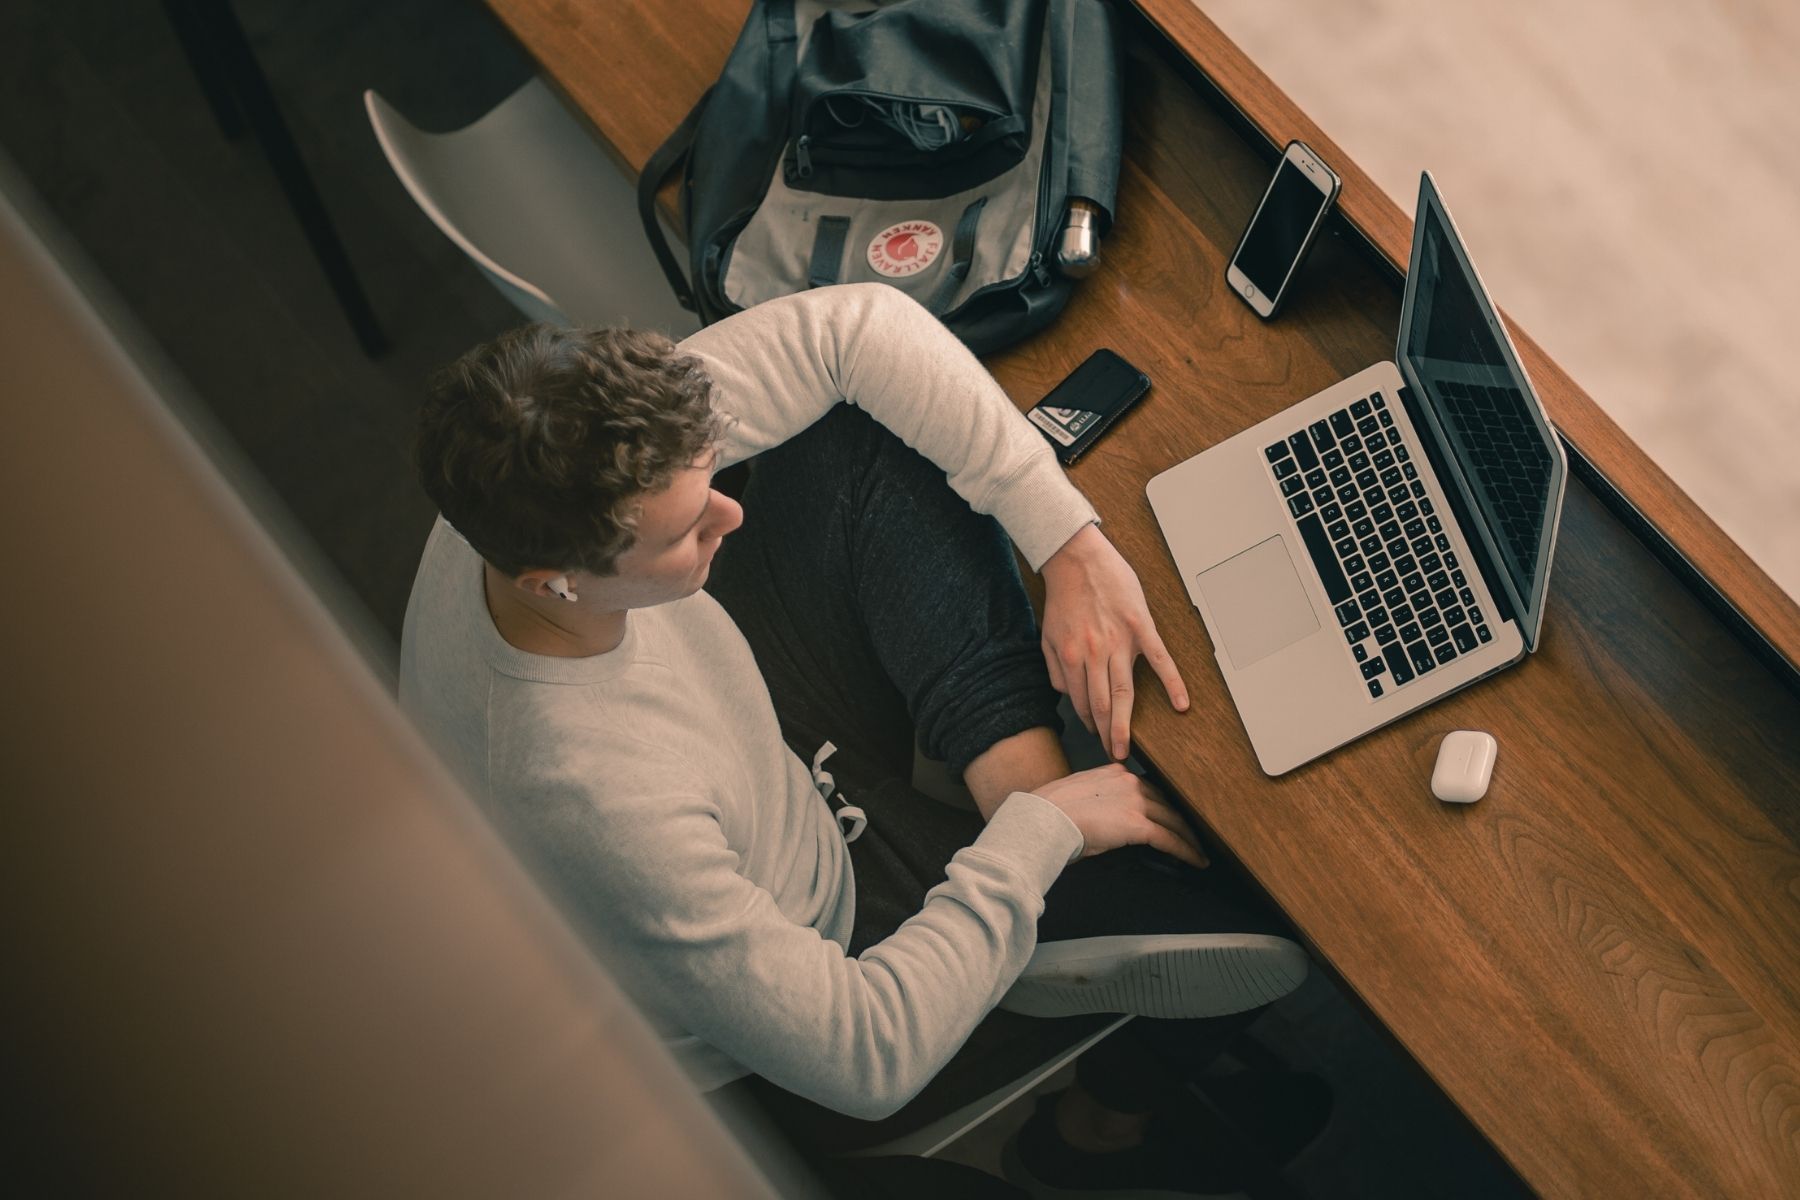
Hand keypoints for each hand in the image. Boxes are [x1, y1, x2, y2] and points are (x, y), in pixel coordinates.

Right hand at [1032, 763, 1207, 867]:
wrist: (1043, 818)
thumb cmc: (1049, 813)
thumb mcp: (1076, 798)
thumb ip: (1097, 802)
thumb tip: (1103, 822)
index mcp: (1113, 772)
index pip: (1147, 788)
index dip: (1161, 804)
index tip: (1171, 816)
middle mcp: (1128, 782)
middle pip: (1165, 802)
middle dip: (1180, 820)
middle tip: (1193, 834)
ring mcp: (1135, 802)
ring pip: (1173, 820)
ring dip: (1188, 837)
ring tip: (1199, 851)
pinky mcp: (1138, 824)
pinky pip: (1170, 839)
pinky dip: (1186, 850)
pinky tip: (1196, 860)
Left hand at [1039, 523, 1187, 759]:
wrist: (1076, 558)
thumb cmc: (1063, 596)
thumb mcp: (1048, 636)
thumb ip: (1054, 668)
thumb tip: (1063, 694)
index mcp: (1071, 657)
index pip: (1081, 702)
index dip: (1089, 724)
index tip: (1096, 738)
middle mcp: (1094, 654)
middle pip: (1103, 705)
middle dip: (1107, 735)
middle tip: (1114, 757)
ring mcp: (1119, 642)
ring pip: (1124, 692)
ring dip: (1125, 723)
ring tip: (1128, 748)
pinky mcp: (1140, 627)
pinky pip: (1160, 659)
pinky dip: (1172, 683)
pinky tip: (1182, 704)